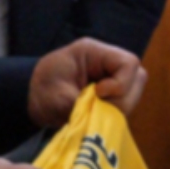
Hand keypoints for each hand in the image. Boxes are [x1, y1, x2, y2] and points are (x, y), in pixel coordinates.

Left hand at [29, 38, 146, 126]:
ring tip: (95, 113)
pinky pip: (126, 103)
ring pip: (134, 93)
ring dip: (119, 107)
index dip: (120, 83)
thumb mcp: (56, 97)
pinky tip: (97, 115)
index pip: (128, 63)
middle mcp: (108, 62)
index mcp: (94, 52)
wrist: (31, 98)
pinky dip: (115, 113)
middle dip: (122, 98)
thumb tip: (103, 116)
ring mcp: (112, 78)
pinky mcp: (112, 93)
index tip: (98, 94)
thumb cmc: (41, 91)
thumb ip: (81, 104)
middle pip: (137, 78)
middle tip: (98, 108)